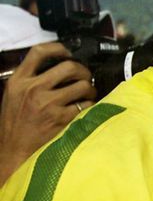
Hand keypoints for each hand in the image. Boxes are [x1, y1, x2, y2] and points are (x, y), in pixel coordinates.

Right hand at [0, 42, 95, 184]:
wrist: (13, 152)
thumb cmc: (15, 124)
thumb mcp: (13, 96)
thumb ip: (30, 79)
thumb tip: (57, 65)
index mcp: (18, 81)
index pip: (38, 52)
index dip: (58, 47)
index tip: (68, 52)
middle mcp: (33, 89)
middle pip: (69, 66)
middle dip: (83, 71)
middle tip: (85, 77)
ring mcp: (48, 104)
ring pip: (83, 85)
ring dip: (90, 89)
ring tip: (86, 95)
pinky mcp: (61, 119)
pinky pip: (86, 105)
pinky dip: (90, 106)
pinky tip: (85, 109)